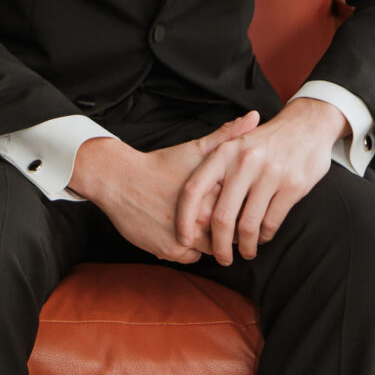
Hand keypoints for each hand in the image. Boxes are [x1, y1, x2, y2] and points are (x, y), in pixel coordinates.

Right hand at [69, 111, 259, 262]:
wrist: (120, 179)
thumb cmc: (160, 164)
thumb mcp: (196, 148)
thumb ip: (228, 135)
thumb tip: (254, 116)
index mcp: (213, 194)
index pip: (244, 212)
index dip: (243, 210)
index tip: (239, 206)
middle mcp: (202, 218)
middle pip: (230, 234)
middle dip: (230, 230)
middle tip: (225, 221)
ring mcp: (186, 237)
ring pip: (212, 249)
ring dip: (211, 242)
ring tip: (205, 227)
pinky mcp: (169, 250)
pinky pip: (191, 258)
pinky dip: (191, 249)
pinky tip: (187, 233)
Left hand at [175, 98, 346, 264]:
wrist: (307, 124)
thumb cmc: (265, 141)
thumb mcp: (235, 144)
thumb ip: (215, 170)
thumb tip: (193, 212)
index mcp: (224, 152)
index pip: (193, 189)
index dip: (184, 218)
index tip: (184, 240)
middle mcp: (243, 162)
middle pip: (221, 217)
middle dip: (219, 246)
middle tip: (222, 258)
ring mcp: (269, 174)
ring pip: (247, 226)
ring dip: (245, 246)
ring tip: (245, 252)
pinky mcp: (292, 186)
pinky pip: (271, 223)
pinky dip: (264, 236)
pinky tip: (262, 237)